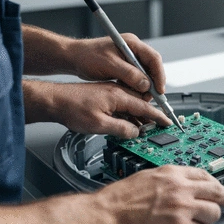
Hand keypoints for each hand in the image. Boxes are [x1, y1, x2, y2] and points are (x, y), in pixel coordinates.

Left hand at [26, 80, 171, 137]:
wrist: (55, 100)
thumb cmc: (72, 108)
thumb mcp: (98, 124)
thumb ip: (120, 128)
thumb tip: (135, 132)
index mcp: (119, 95)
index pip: (144, 106)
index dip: (157, 115)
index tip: (167, 121)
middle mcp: (118, 91)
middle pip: (141, 103)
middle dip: (151, 115)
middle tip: (159, 127)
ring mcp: (112, 92)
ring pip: (133, 104)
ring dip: (140, 115)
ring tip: (146, 128)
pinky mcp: (106, 95)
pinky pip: (124, 104)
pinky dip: (130, 113)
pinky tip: (129, 122)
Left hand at [69, 34, 165, 96]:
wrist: (73, 58)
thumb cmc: (87, 56)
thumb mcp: (109, 65)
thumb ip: (129, 74)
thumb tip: (146, 84)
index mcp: (132, 43)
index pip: (154, 58)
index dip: (159, 75)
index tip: (159, 89)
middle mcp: (133, 50)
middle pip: (152, 67)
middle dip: (153, 83)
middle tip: (152, 97)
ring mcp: (129, 58)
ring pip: (145, 74)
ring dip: (145, 87)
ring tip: (143, 98)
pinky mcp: (124, 67)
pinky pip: (136, 78)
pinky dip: (137, 87)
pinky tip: (134, 95)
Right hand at [96, 165, 223, 223]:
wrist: (107, 214)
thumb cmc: (122, 197)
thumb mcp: (150, 175)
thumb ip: (172, 178)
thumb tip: (187, 183)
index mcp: (173, 172)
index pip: (206, 175)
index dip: (219, 184)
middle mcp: (181, 187)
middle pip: (218, 192)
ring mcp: (182, 207)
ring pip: (213, 213)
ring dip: (208, 218)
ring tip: (196, 222)